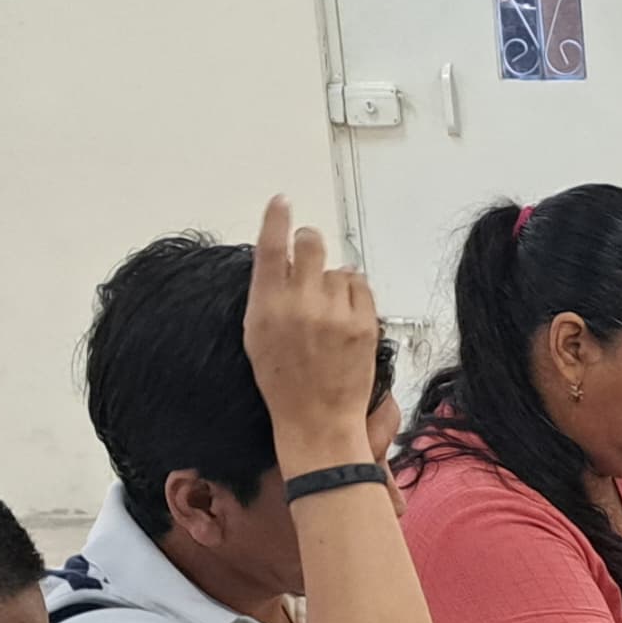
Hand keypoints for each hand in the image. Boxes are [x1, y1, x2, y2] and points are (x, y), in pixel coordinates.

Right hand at [243, 197, 382, 472]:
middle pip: (310, 242)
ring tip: (327, 312)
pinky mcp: (364, 323)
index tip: (282, 202)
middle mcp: (299, 304)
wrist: (317, 421)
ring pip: (337, 267)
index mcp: (266, 306)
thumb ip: (267, 294)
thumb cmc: (282, 381)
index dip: (277, 219)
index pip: (270, 247)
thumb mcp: (257, 336)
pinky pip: (360, 285)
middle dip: (310, 243)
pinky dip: (353, 294)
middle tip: (310, 259)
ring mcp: (334, 313)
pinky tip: (344, 316)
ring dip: (332, 280)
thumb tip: (282, 257)